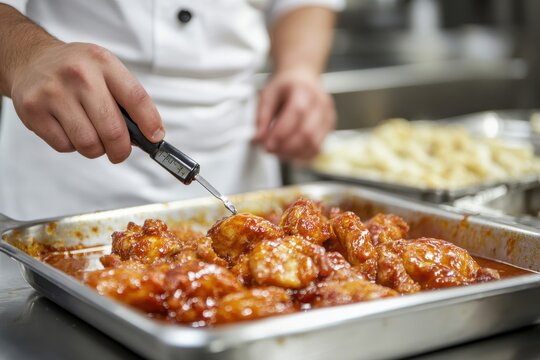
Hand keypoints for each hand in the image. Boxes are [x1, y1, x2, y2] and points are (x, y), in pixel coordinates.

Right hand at [9, 41, 162, 162]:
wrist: (31, 59)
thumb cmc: (77, 70)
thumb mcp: (106, 70)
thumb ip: (127, 99)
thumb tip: (147, 135)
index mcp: (103, 63)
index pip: (135, 99)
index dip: (149, 124)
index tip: (155, 138)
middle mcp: (78, 75)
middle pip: (112, 131)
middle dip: (121, 150)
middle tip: (120, 152)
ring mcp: (53, 93)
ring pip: (88, 144)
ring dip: (96, 149)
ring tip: (93, 137)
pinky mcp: (33, 111)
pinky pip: (65, 146)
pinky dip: (72, 146)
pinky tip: (69, 129)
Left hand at [254, 70, 335, 161]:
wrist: (302, 78)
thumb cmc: (285, 86)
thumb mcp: (267, 95)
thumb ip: (262, 117)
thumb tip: (258, 139)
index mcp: (303, 90)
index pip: (297, 113)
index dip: (282, 132)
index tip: (267, 144)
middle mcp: (320, 102)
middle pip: (307, 131)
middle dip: (286, 147)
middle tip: (270, 151)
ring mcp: (327, 115)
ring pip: (314, 143)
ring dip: (294, 154)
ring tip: (279, 154)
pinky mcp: (329, 126)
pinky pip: (319, 147)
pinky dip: (304, 156)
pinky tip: (292, 157)